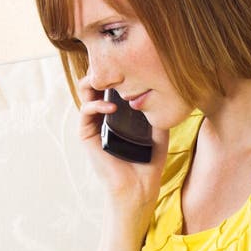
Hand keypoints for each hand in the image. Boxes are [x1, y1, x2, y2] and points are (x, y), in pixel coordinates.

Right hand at [77, 74, 168, 209]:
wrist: (138, 188)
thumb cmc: (149, 163)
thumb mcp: (158, 131)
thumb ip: (157, 111)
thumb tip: (164, 88)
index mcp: (118, 115)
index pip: (111, 86)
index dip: (116, 72)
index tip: (128, 63)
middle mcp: (103, 118)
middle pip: (96, 84)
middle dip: (102, 70)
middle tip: (113, 62)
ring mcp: (94, 126)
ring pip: (86, 94)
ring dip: (94, 82)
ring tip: (108, 79)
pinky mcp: (87, 136)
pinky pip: (85, 112)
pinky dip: (95, 104)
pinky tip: (110, 106)